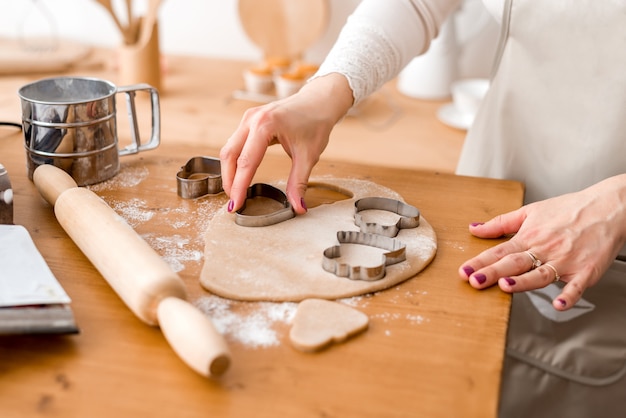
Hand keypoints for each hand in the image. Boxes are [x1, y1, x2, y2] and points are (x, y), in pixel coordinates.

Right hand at [220, 73, 353, 213]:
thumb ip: (299, 183)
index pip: (247, 162)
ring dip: (229, 171)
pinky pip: (235, 143)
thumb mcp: (309, 156)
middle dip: (229, 181)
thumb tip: (298, 208)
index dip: (239, 186)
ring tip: (235, 192)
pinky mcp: (249, 120)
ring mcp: (248, 118)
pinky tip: (239, 175)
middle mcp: (252, 119)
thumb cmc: (316, 123)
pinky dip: (235, 161)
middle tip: (234, 202)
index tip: (236, 205)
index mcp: (266, 125)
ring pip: (229, 149)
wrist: (319, 101)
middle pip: (230, 155)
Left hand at [458, 174, 625, 309]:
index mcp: (529, 236)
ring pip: (540, 274)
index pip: (499, 251)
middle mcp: (544, 249)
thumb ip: (501, 223)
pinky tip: (559, 304)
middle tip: (475, 281)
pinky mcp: (585, 271)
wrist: (607, 208)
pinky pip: (576, 286)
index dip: (480, 262)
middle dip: (494, 272)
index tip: (463, 271)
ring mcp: (565, 261)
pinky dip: (568, 295)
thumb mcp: (530, 211)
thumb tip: (474, 228)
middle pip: (515, 263)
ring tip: (507, 287)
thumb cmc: (569, 210)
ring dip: (524, 282)